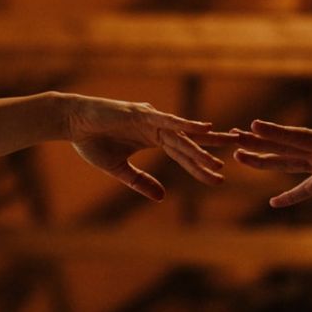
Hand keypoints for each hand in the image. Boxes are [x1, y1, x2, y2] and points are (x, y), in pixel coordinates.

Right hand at [64, 95, 236, 200]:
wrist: (72, 121)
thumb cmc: (91, 142)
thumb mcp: (119, 169)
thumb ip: (141, 181)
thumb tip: (163, 197)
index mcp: (153, 140)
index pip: (183, 156)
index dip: (200, 167)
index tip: (219, 179)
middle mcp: (157, 128)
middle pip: (191, 143)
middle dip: (213, 151)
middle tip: (240, 155)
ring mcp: (151, 119)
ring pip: (183, 133)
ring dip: (205, 141)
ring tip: (228, 146)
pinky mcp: (141, 113)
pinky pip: (168, 120)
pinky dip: (185, 124)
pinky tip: (203, 128)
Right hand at [233, 109, 311, 207]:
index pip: (301, 138)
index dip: (278, 133)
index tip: (254, 124)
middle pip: (285, 147)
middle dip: (259, 143)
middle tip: (231, 138)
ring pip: (288, 160)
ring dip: (265, 158)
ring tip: (238, 154)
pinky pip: (307, 186)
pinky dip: (292, 195)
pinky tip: (274, 203)